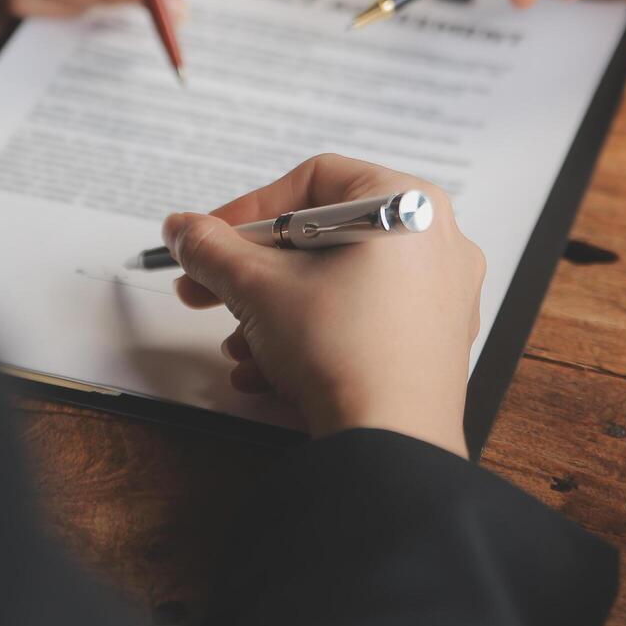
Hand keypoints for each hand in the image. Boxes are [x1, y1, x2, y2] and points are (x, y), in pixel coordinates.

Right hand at [161, 154, 485, 456]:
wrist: (391, 442)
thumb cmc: (344, 350)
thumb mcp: (258, 288)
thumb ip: (212, 249)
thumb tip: (183, 230)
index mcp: (405, 202)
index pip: (312, 183)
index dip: (247, 210)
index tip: (208, 239)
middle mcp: (435, 239)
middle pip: (323, 237)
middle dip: (254, 271)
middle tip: (207, 290)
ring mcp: (442, 292)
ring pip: (340, 284)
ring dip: (275, 312)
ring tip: (238, 345)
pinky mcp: (436, 341)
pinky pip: (364, 320)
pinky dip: (314, 336)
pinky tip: (269, 371)